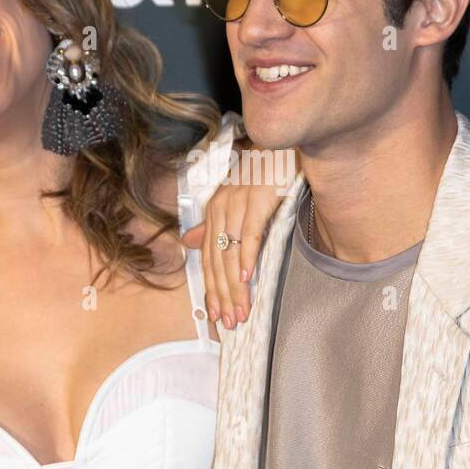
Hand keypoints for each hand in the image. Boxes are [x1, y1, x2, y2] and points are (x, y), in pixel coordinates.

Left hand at [180, 139, 295, 328]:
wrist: (279, 146)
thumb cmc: (260, 174)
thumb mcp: (233, 199)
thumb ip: (212, 223)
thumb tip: (190, 242)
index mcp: (214, 212)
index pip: (210, 260)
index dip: (213, 290)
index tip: (218, 316)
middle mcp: (221, 210)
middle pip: (218, 262)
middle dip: (224, 296)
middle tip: (230, 322)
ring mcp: (238, 206)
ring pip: (232, 255)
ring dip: (236, 287)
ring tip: (241, 311)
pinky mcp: (257, 201)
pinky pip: (250, 235)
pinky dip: (248, 258)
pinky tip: (248, 279)